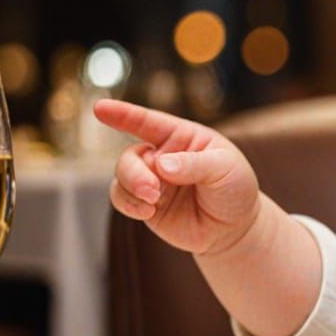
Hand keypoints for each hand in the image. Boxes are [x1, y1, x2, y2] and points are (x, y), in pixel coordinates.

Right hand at [94, 99, 261, 256]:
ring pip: (122, 177)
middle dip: (134, 173)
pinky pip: (123, 199)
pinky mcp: (146, 204)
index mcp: (182, 137)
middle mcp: (161, 155)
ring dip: (132, 188)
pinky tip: (147, 212)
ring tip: (153, 202)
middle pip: (131, 156)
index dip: (123, 114)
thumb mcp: (226, 169)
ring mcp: (152, 180)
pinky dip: (129, 204)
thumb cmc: (235, 188)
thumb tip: (161, 164)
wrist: (235, 227)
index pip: (148, 122)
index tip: (100, 108)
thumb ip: (195, 164)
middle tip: (152, 190)